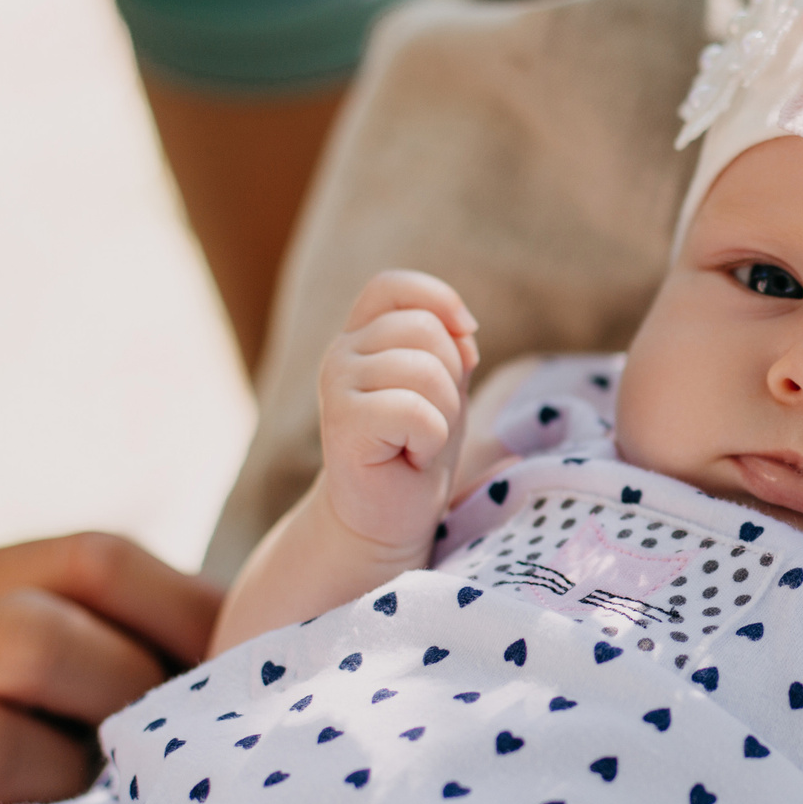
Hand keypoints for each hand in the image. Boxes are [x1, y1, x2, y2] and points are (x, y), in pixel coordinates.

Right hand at [317, 269, 480, 556]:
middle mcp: (341, 352)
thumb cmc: (416, 449)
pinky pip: (415, 410)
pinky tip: (409, 456)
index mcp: (362, 337)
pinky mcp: (343, 420)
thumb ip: (449, 348)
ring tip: (419, 440)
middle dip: (451, 378)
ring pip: (426, 369)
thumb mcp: (442, 387)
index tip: (466, 335)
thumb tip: (463, 329)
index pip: (392, 286)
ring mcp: (336, 383)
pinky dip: (431, 439)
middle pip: (426, 328)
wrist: (385, 517)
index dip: (438, 299)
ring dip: (443, 414)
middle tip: (431, 421)